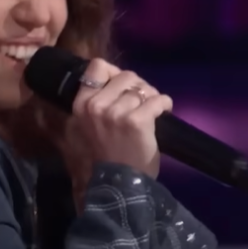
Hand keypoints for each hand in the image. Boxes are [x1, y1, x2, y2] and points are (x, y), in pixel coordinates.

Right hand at [72, 58, 172, 178]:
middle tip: (142, 101)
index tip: (122, 86)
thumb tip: (119, 76)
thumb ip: (100, 98)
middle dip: (139, 86)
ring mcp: (117, 113)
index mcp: (82, 104)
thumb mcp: (93, 122)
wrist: (121, 181)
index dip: (114, 72)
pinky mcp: (137, 121)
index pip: (97, 67)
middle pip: (125, 75)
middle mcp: (96, 105)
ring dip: (152, 97)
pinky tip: (164, 113)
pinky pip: (158, 100)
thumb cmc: (109, 151)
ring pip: (143, 88)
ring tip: (152, 111)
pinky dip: (165, 104)